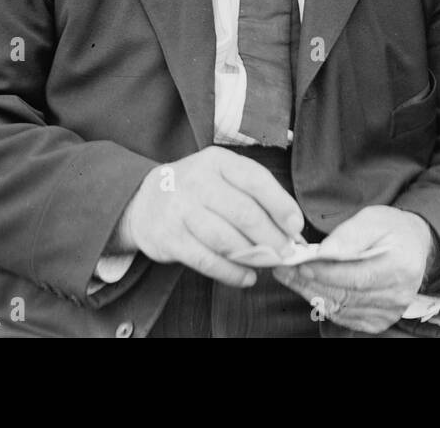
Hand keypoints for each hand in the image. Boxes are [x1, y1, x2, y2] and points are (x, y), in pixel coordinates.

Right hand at [118, 146, 303, 288]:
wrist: (144, 200)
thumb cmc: (197, 190)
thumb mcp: (222, 176)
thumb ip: (254, 195)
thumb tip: (291, 228)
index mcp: (217, 162)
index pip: (255, 180)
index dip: (280, 204)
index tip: (295, 226)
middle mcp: (197, 182)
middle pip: (243, 213)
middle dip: (271, 236)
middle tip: (286, 253)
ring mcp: (180, 210)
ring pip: (225, 239)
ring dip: (253, 256)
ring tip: (269, 264)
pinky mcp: (168, 238)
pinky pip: (206, 261)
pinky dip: (231, 272)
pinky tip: (246, 277)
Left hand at [272, 206, 432, 333]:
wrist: (413, 247)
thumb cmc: (391, 229)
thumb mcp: (373, 218)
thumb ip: (349, 234)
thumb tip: (323, 251)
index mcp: (400, 266)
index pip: (356, 277)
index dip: (325, 273)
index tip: (300, 264)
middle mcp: (397, 295)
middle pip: (345, 295)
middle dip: (309, 283)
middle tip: (284, 270)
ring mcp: (389, 312)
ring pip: (340, 308)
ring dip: (311, 294)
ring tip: (291, 277)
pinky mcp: (379, 321)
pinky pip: (344, 317)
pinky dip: (324, 304)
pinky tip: (311, 289)